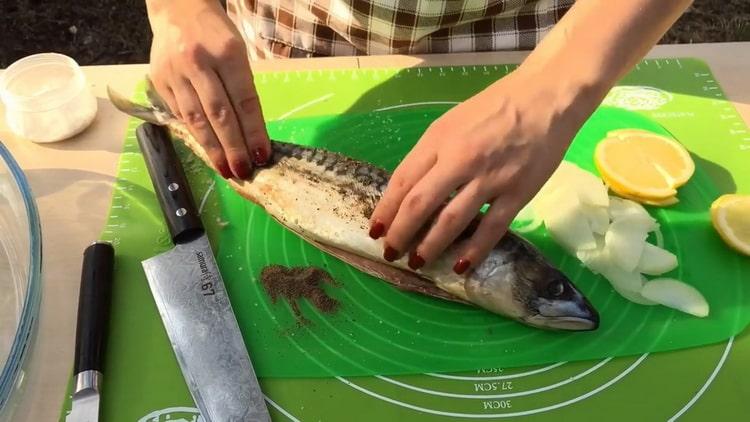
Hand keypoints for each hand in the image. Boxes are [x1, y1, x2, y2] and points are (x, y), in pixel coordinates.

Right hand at [146, 0, 269, 178]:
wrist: (177, 10)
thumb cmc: (216, 34)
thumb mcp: (238, 52)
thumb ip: (242, 88)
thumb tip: (250, 133)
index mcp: (227, 53)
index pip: (245, 101)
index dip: (254, 132)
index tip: (262, 156)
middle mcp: (199, 62)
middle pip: (219, 114)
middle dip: (233, 148)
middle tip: (243, 172)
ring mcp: (175, 72)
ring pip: (196, 118)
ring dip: (212, 148)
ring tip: (225, 169)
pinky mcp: (159, 81)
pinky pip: (180, 114)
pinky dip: (195, 134)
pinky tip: (206, 149)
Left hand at [368, 68, 594, 273]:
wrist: (546, 97)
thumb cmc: (495, 107)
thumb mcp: (452, 122)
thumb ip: (431, 154)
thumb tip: (410, 190)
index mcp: (440, 139)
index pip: (403, 180)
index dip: (386, 209)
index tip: (375, 230)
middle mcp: (460, 159)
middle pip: (421, 203)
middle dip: (401, 233)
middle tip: (391, 253)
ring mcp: (491, 177)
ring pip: (452, 219)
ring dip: (431, 245)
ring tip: (418, 262)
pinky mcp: (518, 191)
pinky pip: (492, 227)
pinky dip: (475, 249)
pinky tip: (461, 265)